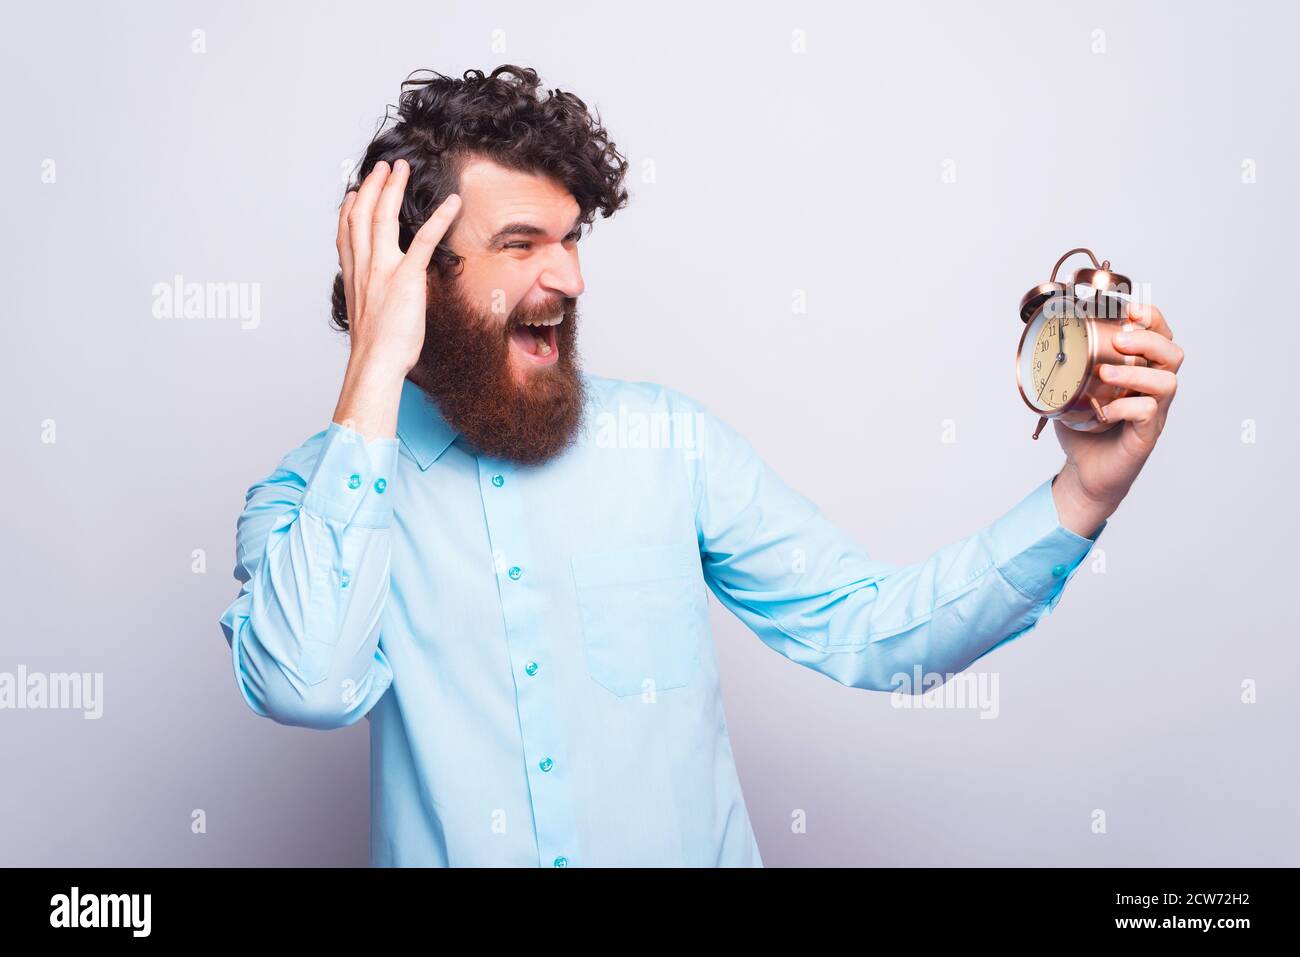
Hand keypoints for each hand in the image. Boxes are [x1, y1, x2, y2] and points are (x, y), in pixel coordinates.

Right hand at [336, 159, 460, 374]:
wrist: (376, 362)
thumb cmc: (376, 348)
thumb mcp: (368, 315)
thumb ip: (372, 296)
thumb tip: (380, 295)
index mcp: (354, 275)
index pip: (346, 232)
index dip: (349, 209)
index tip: (355, 193)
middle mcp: (364, 266)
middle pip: (362, 214)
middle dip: (373, 186)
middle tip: (383, 167)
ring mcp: (383, 269)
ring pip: (383, 217)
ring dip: (393, 188)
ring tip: (401, 169)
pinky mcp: (406, 277)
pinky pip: (425, 239)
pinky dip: (440, 218)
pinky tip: (452, 203)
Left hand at [1051, 300, 1183, 536]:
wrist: (1084, 473)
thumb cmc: (1083, 430)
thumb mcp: (1070, 390)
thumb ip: (1063, 366)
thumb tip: (1034, 342)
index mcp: (1141, 372)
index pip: (1160, 337)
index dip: (1152, 318)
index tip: (1131, 310)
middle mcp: (1153, 390)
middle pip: (1173, 354)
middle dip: (1149, 339)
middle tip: (1119, 340)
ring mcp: (1154, 413)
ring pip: (1166, 382)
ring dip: (1134, 372)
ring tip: (1105, 373)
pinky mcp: (1145, 436)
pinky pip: (1148, 414)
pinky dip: (1125, 407)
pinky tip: (1105, 411)